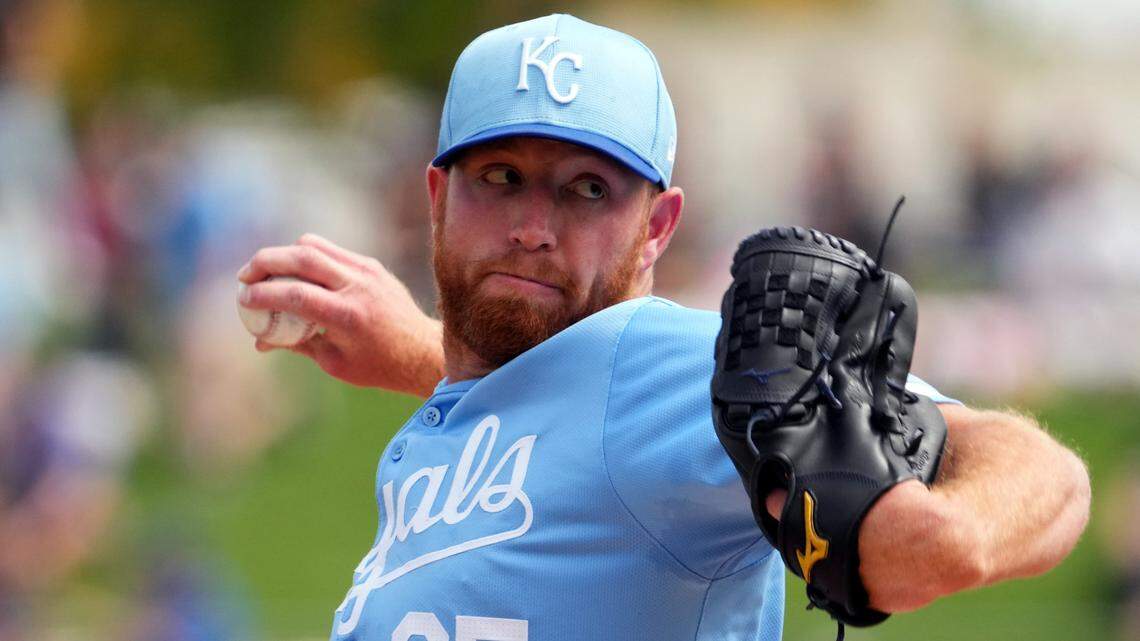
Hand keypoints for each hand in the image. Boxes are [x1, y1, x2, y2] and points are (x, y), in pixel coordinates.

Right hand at [238, 234, 443, 397]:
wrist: (421, 351)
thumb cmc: (377, 365)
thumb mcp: (333, 362)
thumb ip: (296, 343)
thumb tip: (259, 340)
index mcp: (348, 315)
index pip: (297, 294)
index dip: (264, 293)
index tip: (243, 298)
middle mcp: (358, 286)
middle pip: (302, 256)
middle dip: (265, 262)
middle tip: (245, 276)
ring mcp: (367, 271)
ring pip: (315, 246)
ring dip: (284, 254)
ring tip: (265, 272)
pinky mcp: (371, 265)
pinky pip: (331, 251)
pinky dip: (307, 256)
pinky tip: (294, 272)